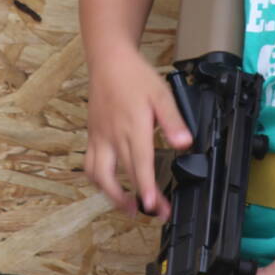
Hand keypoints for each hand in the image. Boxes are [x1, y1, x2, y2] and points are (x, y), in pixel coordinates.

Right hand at [85, 56, 190, 218]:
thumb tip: (184, 142)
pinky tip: (109, 187)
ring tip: (128, 208)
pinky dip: (98, 181)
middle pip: (125, 175)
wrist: (109, 61)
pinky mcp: (92, 137)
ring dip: (113, 196)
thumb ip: (173, 120)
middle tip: (156, 213)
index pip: (140, 164)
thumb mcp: (162, 94)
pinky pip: (90, 165)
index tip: (152, 205)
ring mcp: (100, 138)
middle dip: (140, 199)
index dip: (146, 187)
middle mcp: (113, 136)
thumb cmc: (135, 77)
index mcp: (133, 127)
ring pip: (100, 176)